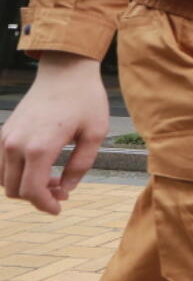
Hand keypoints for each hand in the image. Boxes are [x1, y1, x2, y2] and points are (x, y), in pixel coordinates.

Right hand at [0, 52, 109, 214]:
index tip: (59, 209)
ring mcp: (6, 138)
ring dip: (26, 186)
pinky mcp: (4, 131)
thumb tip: (66, 189)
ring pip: (4, 179)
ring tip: (55, 178)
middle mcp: (16, 145)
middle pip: (15, 190)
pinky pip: (1, 164)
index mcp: (40, 147)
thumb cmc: (86, 100)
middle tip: (63, 190)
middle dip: (39, 197)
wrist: (66, 71)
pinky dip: (17, 172)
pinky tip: (41, 167)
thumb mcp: (95, 134)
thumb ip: (81, 166)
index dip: (46, 205)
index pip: (32, 191)